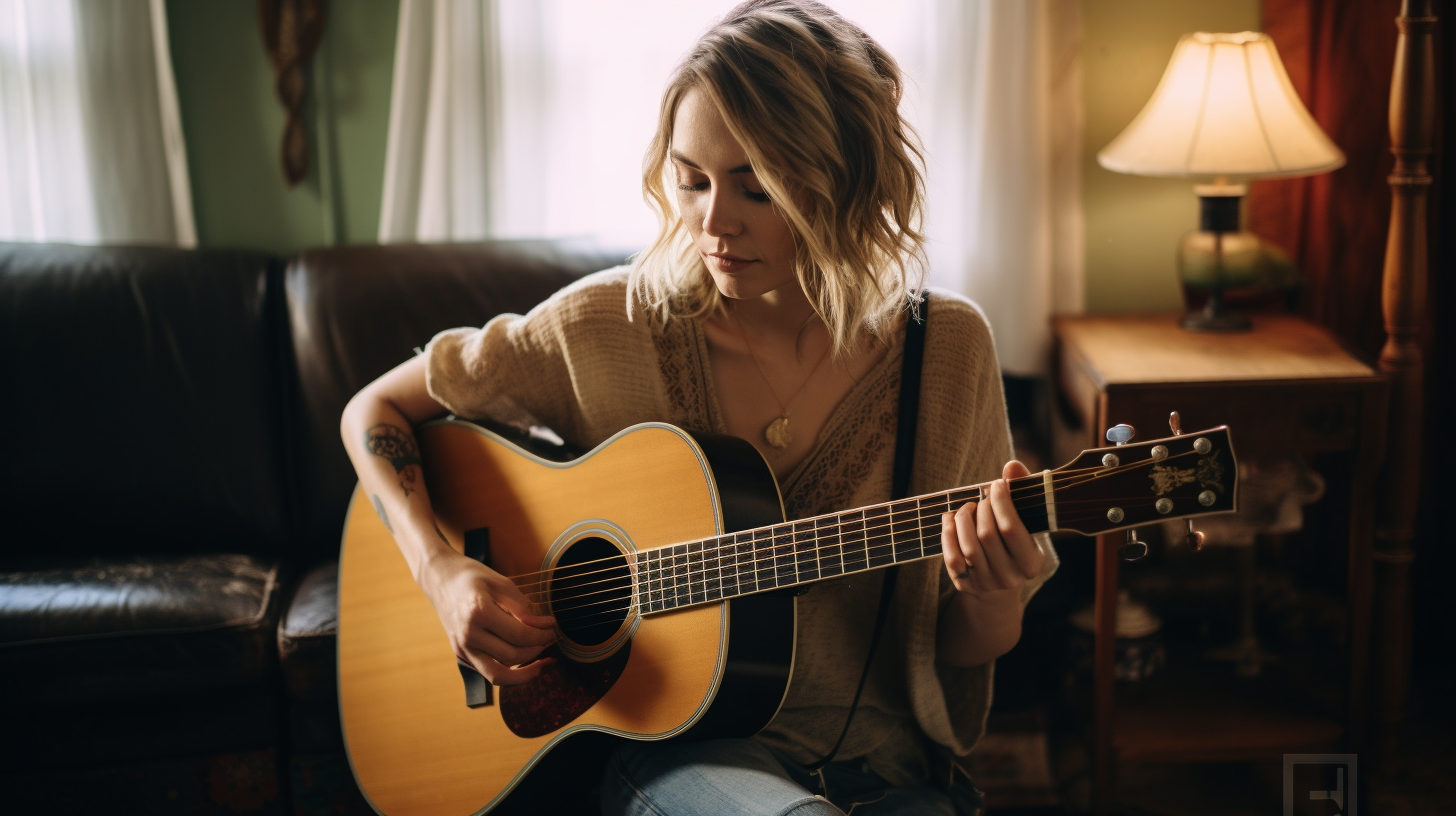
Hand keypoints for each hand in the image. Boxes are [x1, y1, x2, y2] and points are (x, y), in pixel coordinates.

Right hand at [419, 549, 557, 684]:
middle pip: (512, 656)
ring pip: (498, 675)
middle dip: (537, 649)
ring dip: (524, 670)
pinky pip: (488, 671)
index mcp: (479, 612)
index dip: (541, 634)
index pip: (520, 634)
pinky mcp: (461, 654)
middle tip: (549, 639)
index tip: (553, 627)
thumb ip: (522, 607)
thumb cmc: (472, 576)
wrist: (440, 579)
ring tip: (541, 658)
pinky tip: (524, 662)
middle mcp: (468, 634)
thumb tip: (543, 626)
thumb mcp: (500, 583)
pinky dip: (508, 671)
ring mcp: (462, 647)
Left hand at [940, 460, 1044, 597]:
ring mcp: (986, 583)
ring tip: (967, 507)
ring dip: (963, 518)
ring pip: (968, 545)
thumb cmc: (1014, 542)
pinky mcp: (965, 585)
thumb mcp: (1025, 521)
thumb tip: (1012, 466)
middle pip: (987, 534)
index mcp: (1032, 562)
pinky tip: (950, 519)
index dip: (1001, 502)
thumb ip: (1022, 490)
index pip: (1011, 528)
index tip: (996, 484)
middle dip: (982, 508)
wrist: (1000, 582)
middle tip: (982, 497)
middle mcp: (1010, 577)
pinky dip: (948, 533)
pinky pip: (952, 557)